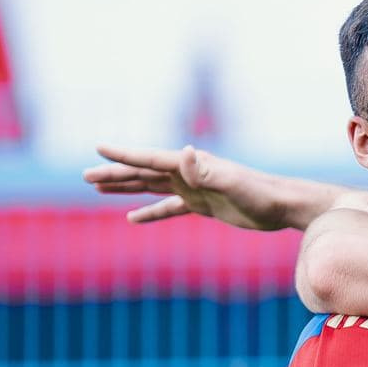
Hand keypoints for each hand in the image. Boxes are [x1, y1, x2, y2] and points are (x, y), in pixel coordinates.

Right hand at [83, 144, 292, 229]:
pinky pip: (170, 208)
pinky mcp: (203, 205)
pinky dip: (151, 212)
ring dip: (127, 188)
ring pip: (152, 187)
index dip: (124, 155)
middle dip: (115, 173)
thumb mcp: (231, 182)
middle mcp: (189, 173)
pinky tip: (132, 218)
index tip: (98, 148)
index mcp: (191, 165)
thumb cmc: (259, 192)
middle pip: (144, 172)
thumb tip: (184, 151)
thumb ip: (205, 170)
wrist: (281, 206)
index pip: (150, 158)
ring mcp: (195, 189)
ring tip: (98, 187)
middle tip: (85, 175)